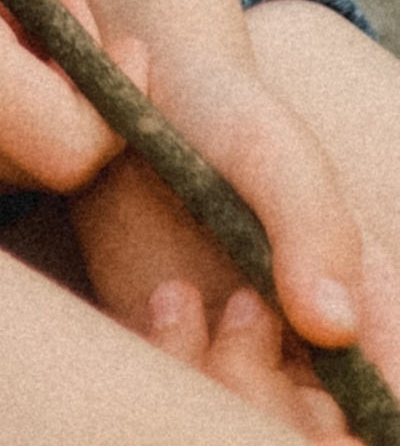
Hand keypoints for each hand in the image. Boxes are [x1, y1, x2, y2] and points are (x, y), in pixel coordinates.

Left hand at [72, 34, 399, 406]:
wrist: (132, 94)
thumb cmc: (226, 114)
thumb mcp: (274, 152)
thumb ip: (311, 228)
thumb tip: (335, 326)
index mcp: (367, 315)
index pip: (384, 411)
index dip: (352, 431)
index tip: (320, 411)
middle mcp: (313, 356)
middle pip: (310, 436)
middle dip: (275, 406)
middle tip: (242, 313)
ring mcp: (246, 362)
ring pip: (239, 425)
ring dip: (220, 382)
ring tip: (192, 298)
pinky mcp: (180, 357)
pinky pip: (182, 401)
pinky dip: (173, 367)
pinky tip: (166, 302)